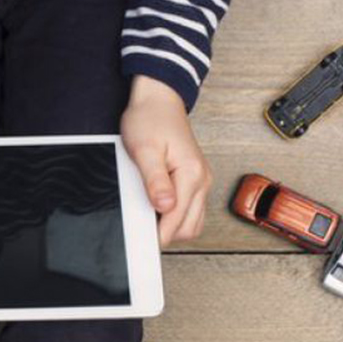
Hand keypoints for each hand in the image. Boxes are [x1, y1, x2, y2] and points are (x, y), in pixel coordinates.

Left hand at [120, 76, 211, 246]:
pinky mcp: (196, 179)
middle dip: (166, 232)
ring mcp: (201, 180)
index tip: (140, 241)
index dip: (157, 234)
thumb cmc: (149, 120)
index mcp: (191, 174)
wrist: (158, 100)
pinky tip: (158, 206)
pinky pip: (190, 209)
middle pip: (189, 228)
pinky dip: (176, 214)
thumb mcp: (144, 150)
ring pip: (192, 222)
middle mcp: (202, 179)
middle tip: (141, 225)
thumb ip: (155, 181)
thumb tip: (164, 207)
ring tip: (149, 214)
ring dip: (173, 225)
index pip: (177, 221)